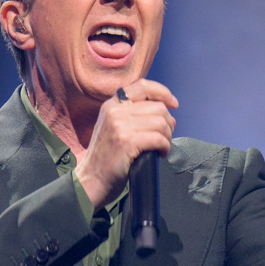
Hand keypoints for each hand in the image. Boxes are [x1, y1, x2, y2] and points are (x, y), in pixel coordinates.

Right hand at [75, 79, 178, 206]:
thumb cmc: (107, 157)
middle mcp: (115, 111)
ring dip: (167, 137)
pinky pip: (158, 139)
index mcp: (112, 104)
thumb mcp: (114, 127)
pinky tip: (160, 154)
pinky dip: (165, 147)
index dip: (163, 93)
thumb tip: (167, 112)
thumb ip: (133, 115)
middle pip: (157, 107)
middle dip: (168, 123)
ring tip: (162, 147)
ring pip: (160, 123)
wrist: (91, 180)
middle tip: (166, 138)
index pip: (143, 86)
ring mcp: (119, 126)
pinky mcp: (126, 142)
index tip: (173, 104)